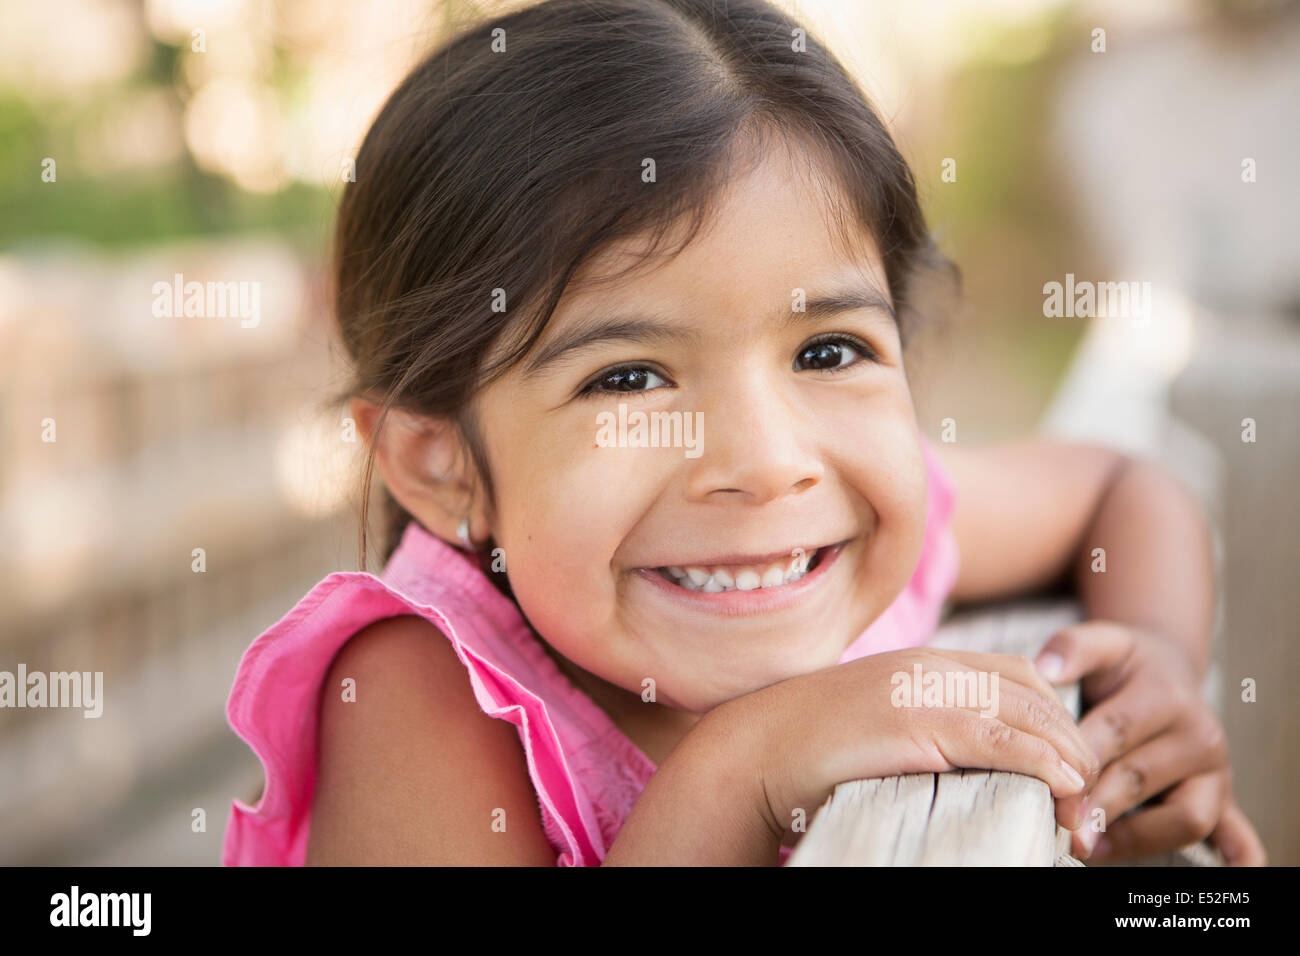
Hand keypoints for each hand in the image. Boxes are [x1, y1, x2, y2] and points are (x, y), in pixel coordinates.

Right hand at [730, 647, 1098, 838]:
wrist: (757, 751)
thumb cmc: (811, 747)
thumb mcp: (882, 723)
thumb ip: (928, 727)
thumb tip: (972, 765)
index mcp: (923, 662)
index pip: (1019, 676)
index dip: (1058, 716)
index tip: (1073, 761)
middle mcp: (931, 666)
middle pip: (1035, 693)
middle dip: (1075, 740)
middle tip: (1093, 790)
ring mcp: (925, 690)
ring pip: (1029, 716)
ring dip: (1069, 760)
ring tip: (1085, 803)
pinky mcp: (918, 723)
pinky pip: (1001, 742)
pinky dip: (1044, 764)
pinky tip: (1064, 787)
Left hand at [1034, 621, 1265, 864]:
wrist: (1166, 670)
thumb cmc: (1122, 665)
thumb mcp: (1102, 642)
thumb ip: (1072, 648)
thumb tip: (1046, 669)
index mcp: (1165, 695)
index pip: (1116, 733)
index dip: (1080, 758)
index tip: (1047, 778)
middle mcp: (1199, 734)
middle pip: (1141, 779)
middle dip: (1097, 804)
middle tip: (1061, 822)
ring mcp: (1215, 771)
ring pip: (1184, 817)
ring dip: (1135, 837)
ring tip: (1088, 844)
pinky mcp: (1223, 798)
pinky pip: (1232, 831)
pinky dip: (1234, 854)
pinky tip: (1230, 871)